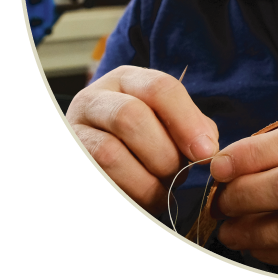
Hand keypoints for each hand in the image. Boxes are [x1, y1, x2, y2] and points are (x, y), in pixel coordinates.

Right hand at [67, 65, 218, 214]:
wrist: (97, 157)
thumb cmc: (143, 138)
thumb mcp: (166, 120)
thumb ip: (192, 126)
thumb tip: (206, 147)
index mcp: (127, 80)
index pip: (160, 88)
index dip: (186, 120)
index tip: (205, 152)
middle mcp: (95, 98)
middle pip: (131, 117)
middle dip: (163, 153)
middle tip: (177, 175)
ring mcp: (73, 131)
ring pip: (109, 153)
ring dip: (144, 181)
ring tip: (160, 193)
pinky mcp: (69, 164)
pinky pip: (97, 182)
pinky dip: (125, 195)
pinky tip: (139, 200)